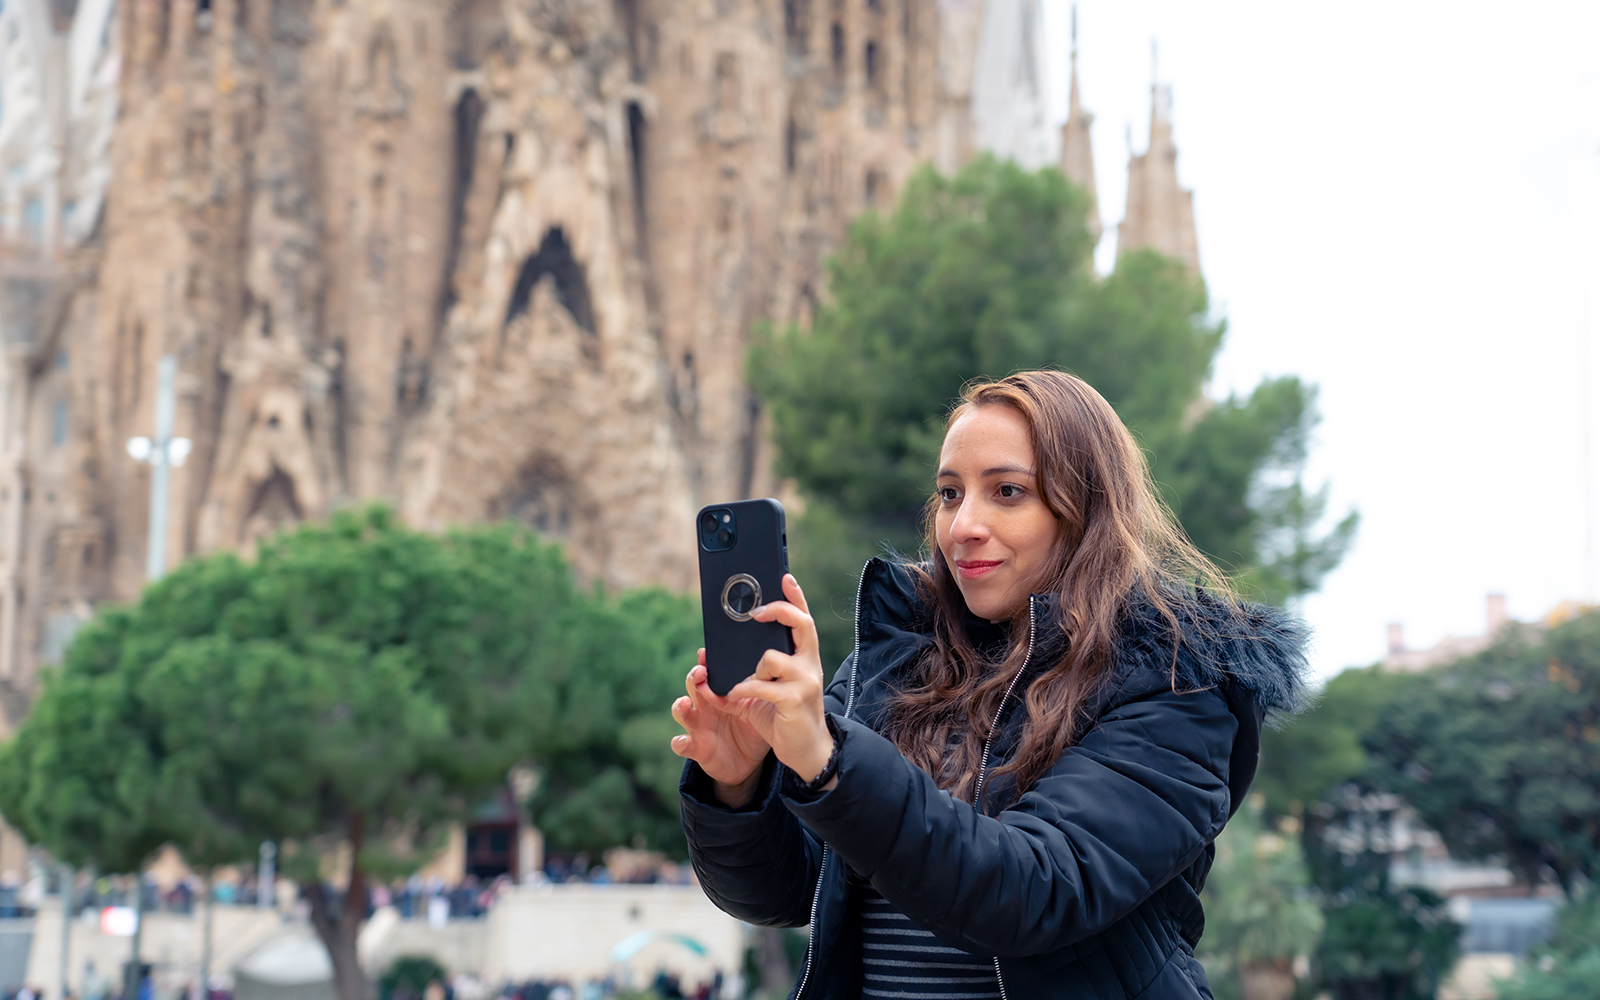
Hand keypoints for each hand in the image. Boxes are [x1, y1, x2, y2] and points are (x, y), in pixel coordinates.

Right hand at [672, 649, 771, 806]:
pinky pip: (682, 744)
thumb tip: (777, 664)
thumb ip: (761, 690)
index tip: (706, 652)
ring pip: (682, 712)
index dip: (705, 662)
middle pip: (693, 686)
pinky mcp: (696, 748)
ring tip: (686, 703)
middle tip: (701, 672)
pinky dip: (680, 742)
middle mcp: (705, 707)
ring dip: (681, 706)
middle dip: (694, 677)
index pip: (710, 673)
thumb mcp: (759, 709)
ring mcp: (698, 727)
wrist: (750, 763)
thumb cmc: (752, 729)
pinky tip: (684, 740)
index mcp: (720, 694)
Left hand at [721, 574, 834, 785]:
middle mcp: (809, 664)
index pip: (803, 619)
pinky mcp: (794, 700)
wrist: (807, 751)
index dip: (795, 596)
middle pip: (800, 623)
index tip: (784, 577)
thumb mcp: (765, 691)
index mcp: (804, 657)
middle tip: (756, 613)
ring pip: (772, 657)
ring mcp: (805, 681)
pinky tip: (736, 695)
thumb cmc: (785, 717)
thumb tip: (709, 662)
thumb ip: (744, 675)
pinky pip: (761, 685)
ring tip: (749, 684)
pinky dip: (742, 688)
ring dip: (753, 669)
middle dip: (778, 610)